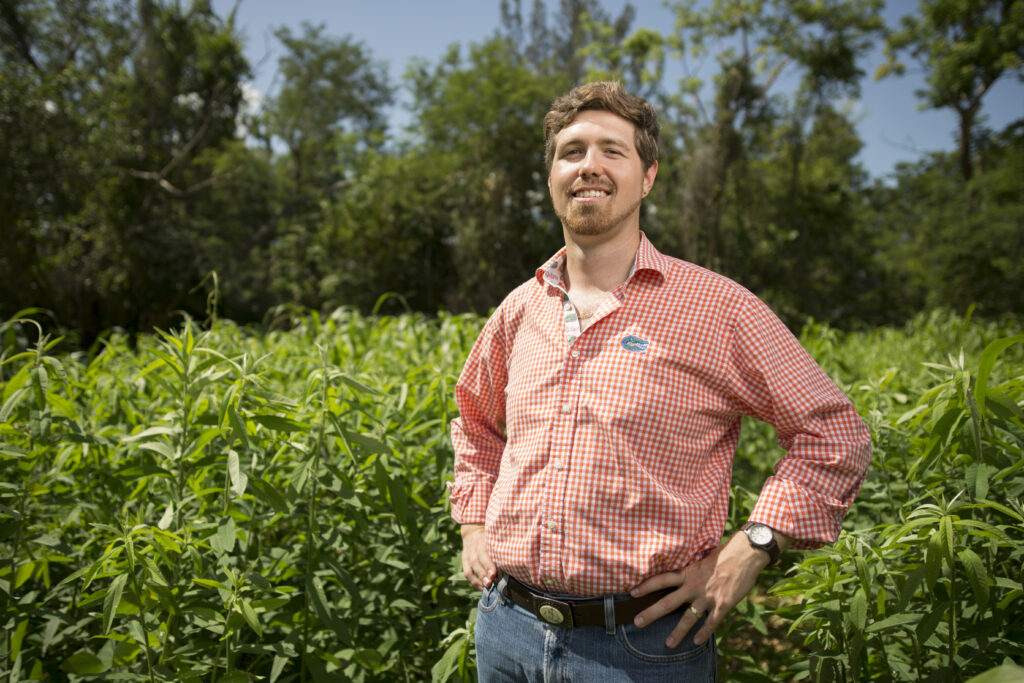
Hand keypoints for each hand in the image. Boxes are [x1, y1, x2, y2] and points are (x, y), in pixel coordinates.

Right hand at [460, 524, 496, 588]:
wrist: (473, 531)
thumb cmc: (489, 536)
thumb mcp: (493, 537)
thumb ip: (499, 547)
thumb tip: (511, 561)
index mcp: (482, 541)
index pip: (483, 553)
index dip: (488, 564)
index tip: (494, 573)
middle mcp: (474, 548)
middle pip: (476, 562)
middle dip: (483, 573)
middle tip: (490, 582)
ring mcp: (468, 555)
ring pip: (471, 568)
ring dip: (478, 579)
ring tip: (486, 586)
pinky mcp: (464, 561)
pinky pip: (467, 573)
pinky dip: (473, 582)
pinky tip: (481, 587)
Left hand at [630, 531, 787, 647]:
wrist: (745, 554)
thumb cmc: (724, 554)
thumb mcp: (702, 558)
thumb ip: (691, 569)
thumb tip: (681, 573)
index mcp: (688, 572)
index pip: (661, 580)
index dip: (646, 587)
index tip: (632, 593)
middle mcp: (693, 586)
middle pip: (668, 602)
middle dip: (651, 613)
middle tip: (637, 622)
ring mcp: (707, 596)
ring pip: (688, 618)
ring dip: (677, 632)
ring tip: (668, 644)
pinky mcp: (722, 604)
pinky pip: (710, 622)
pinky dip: (703, 633)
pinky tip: (696, 641)